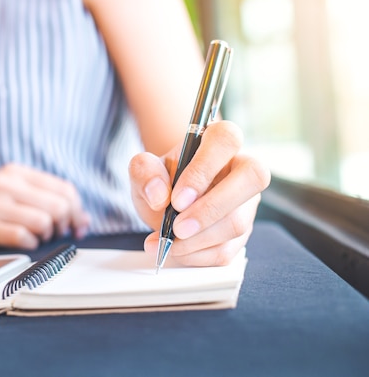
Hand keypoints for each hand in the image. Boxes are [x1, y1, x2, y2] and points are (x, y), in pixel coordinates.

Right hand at [0, 164, 89, 249]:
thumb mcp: (10, 193)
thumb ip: (44, 201)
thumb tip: (82, 219)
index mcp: (16, 172)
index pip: (64, 188)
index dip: (78, 210)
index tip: (78, 225)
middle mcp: (6, 182)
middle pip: (59, 205)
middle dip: (65, 225)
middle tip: (56, 234)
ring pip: (44, 220)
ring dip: (46, 236)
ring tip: (36, 237)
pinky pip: (22, 237)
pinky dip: (29, 244)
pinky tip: (22, 243)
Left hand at [128, 121, 270, 265]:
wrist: (166, 202)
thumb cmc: (161, 180)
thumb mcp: (144, 171)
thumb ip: (144, 172)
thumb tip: (159, 194)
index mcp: (218, 141)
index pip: (226, 140)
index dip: (203, 170)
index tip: (176, 199)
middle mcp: (241, 168)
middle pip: (252, 177)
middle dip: (211, 209)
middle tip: (178, 228)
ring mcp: (246, 202)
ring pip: (238, 222)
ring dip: (199, 239)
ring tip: (168, 242)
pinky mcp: (242, 232)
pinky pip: (228, 249)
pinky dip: (197, 256)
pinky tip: (176, 250)